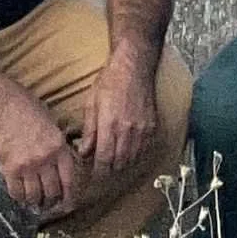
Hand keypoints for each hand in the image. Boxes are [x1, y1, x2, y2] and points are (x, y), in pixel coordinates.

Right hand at [0, 86, 76, 215]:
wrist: (2, 103)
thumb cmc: (28, 109)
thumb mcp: (52, 125)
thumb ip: (59, 147)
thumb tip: (64, 168)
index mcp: (59, 146)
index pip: (69, 181)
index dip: (69, 197)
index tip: (67, 204)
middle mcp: (45, 158)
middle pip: (52, 193)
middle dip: (52, 202)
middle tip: (48, 203)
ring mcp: (26, 165)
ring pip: (34, 196)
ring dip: (35, 202)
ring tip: (34, 201)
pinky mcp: (8, 168)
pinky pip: (17, 193)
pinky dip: (20, 198)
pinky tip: (21, 194)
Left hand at [76, 44, 157, 179]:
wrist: (134, 65)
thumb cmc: (110, 80)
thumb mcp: (92, 103)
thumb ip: (89, 131)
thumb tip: (84, 152)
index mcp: (109, 125)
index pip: (104, 160)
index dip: (98, 171)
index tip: (94, 172)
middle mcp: (127, 130)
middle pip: (119, 163)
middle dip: (109, 169)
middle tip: (103, 167)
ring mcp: (142, 129)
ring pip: (132, 159)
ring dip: (122, 163)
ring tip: (114, 160)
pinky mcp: (152, 126)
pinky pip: (145, 150)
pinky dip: (136, 154)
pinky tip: (128, 150)